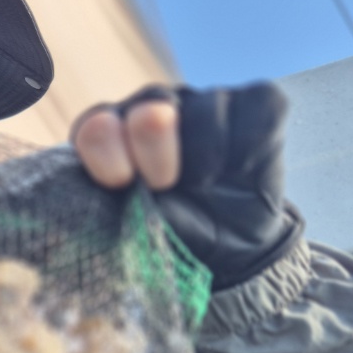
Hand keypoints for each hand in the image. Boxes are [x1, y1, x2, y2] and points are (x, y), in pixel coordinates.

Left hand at [71, 83, 300, 289]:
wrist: (230, 250)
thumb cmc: (169, 235)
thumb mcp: (134, 233)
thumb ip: (114, 212)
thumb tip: (104, 202)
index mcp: (112, 135)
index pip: (95, 125)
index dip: (104, 149)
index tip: (119, 183)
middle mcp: (154, 108)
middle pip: (150, 103)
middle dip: (154, 146)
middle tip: (163, 183)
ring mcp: (205, 102)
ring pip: (206, 108)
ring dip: (206, 156)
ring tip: (206, 185)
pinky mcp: (256, 104)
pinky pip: (257, 108)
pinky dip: (250, 146)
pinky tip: (242, 170)